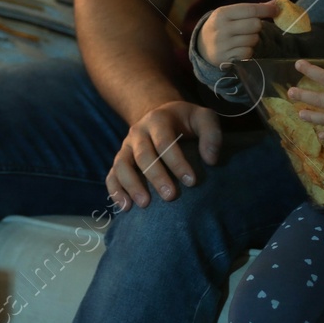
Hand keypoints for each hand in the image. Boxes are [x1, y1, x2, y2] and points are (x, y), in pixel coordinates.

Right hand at [106, 100, 221, 210]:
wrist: (159, 115)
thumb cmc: (185, 122)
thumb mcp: (202, 117)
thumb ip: (211, 134)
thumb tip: (211, 160)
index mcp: (158, 120)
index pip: (165, 141)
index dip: (177, 162)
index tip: (191, 182)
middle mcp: (138, 132)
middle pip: (143, 155)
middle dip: (156, 177)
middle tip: (171, 197)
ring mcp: (126, 146)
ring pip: (122, 165)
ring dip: (131, 185)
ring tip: (145, 205)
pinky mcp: (120, 160)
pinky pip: (112, 175)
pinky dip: (115, 191)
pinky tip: (125, 207)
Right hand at [201, 1, 279, 66]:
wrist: (203, 46)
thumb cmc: (223, 26)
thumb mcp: (231, 14)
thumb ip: (253, 9)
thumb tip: (277, 2)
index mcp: (222, 14)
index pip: (250, 9)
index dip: (266, 9)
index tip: (276, 9)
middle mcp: (221, 29)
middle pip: (255, 25)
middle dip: (257, 26)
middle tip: (251, 27)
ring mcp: (223, 45)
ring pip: (253, 39)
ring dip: (253, 39)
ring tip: (242, 38)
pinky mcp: (227, 58)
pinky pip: (249, 52)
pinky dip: (248, 50)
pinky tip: (239, 48)